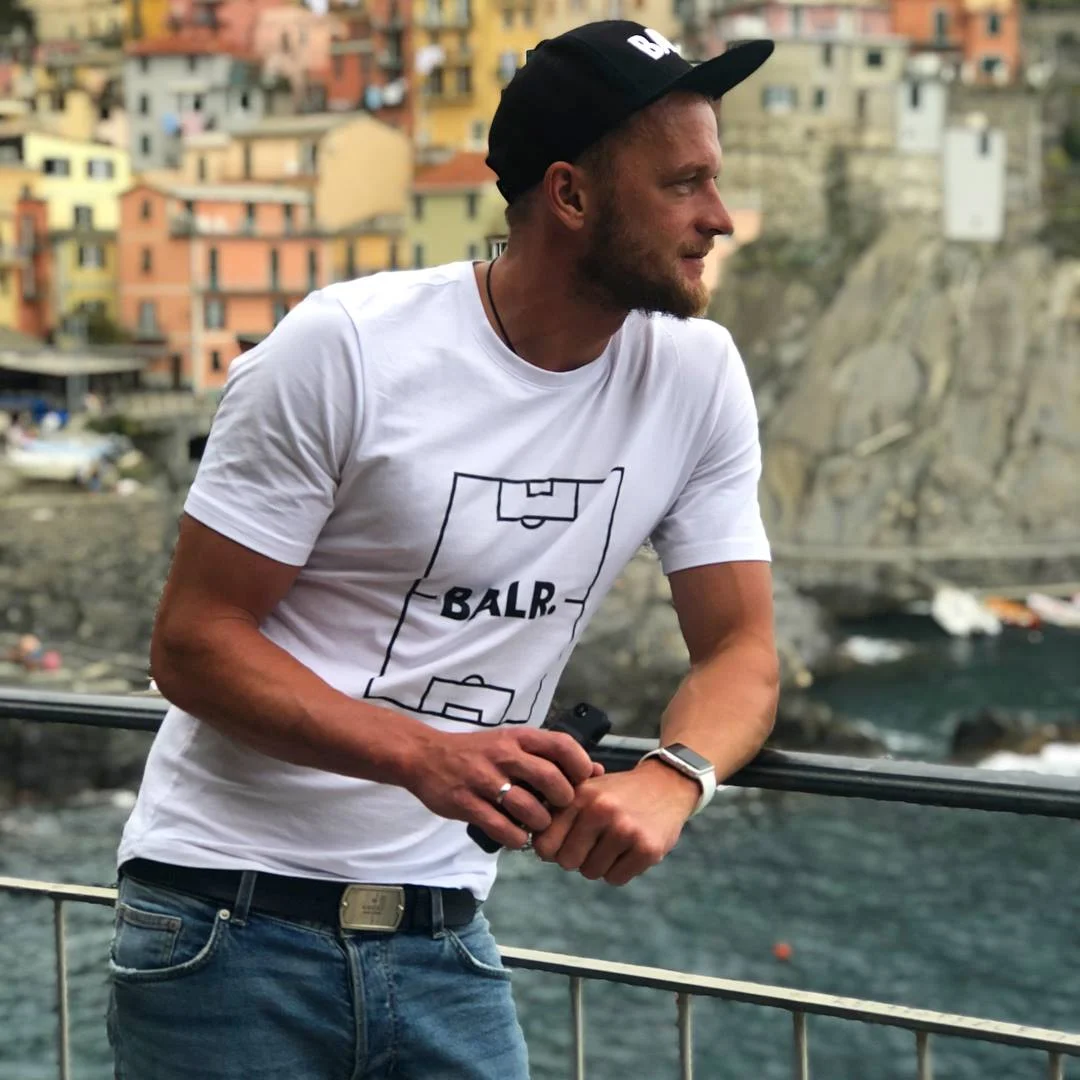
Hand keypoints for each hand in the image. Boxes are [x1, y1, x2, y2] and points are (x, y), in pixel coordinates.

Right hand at [407, 726, 595, 849]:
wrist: (425, 756)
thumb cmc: (478, 752)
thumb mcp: (512, 743)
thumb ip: (550, 755)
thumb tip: (596, 771)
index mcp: (518, 737)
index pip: (563, 746)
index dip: (580, 767)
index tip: (581, 782)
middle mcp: (503, 755)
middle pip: (552, 780)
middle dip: (563, 802)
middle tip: (559, 809)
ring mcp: (483, 779)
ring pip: (530, 809)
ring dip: (540, 824)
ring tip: (537, 825)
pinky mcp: (466, 803)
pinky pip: (502, 828)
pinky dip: (515, 838)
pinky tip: (516, 835)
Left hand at [532, 760, 700, 885]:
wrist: (665, 785)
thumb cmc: (616, 793)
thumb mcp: (584, 790)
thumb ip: (557, 814)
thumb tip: (535, 848)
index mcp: (579, 796)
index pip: (544, 844)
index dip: (552, 849)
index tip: (564, 843)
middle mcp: (600, 810)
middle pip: (567, 862)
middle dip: (577, 858)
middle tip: (593, 843)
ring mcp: (625, 830)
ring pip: (591, 872)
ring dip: (599, 864)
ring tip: (613, 843)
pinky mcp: (646, 848)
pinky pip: (616, 879)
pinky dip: (620, 870)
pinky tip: (628, 850)